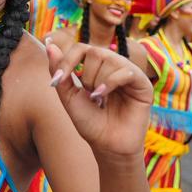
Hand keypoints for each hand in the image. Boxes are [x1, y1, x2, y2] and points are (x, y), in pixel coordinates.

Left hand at [47, 42, 152, 158]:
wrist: (107, 146)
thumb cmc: (90, 123)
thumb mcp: (69, 97)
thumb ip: (60, 72)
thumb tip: (49, 45)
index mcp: (98, 67)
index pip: (81, 48)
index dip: (67, 60)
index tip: (58, 79)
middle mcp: (114, 66)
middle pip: (95, 52)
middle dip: (86, 76)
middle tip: (90, 96)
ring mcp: (129, 73)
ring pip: (108, 59)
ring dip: (97, 81)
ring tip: (99, 100)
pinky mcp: (142, 83)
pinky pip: (124, 71)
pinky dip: (110, 83)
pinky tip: (102, 97)